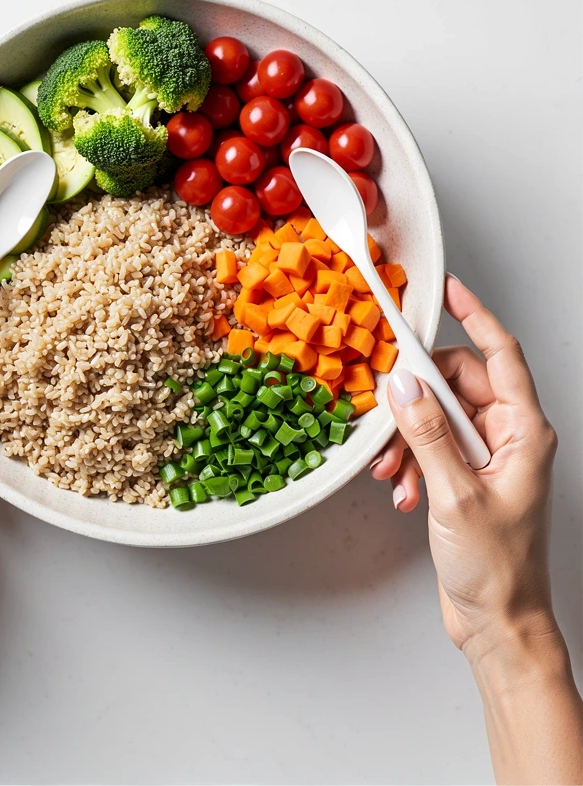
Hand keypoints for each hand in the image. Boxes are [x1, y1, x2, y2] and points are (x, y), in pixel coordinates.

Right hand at [369, 275, 557, 655]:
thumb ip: (428, 435)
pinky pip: (429, 445)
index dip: (476, 317)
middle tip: (387, 411)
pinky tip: (404, 489)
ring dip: (407, 439)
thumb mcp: (457, 495)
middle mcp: (507, 437)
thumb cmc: (498, 568)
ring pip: (435, 416)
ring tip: (395, 472)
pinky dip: (409, 461)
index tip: (449, 290)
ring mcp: (485, 456)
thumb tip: (405, 386)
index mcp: (523, 433)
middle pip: (456, 384)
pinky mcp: (463, 475)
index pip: (501, 357)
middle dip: (417, 400)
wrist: (497, 622)